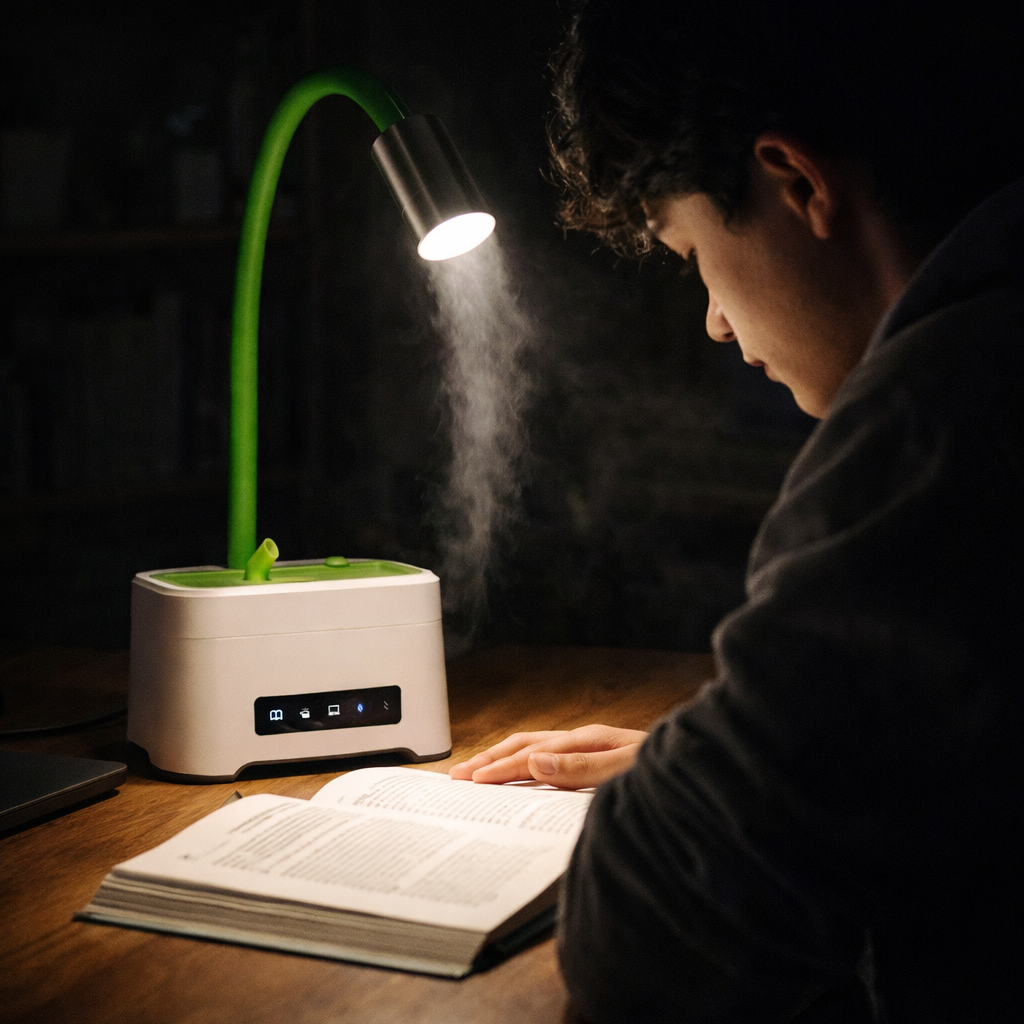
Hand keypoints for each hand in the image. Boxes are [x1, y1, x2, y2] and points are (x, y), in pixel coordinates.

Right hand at [449, 724, 648, 789]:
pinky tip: (518, 777)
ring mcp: (588, 749)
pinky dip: (524, 766)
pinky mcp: (594, 761)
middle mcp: (583, 741)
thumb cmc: (667, 769)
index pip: (531, 754)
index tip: (471, 781)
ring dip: (502, 760)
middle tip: (457, 775)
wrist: (700, 766)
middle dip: (490, 759)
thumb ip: (582, 768)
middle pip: (525, 745)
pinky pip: (550, 761)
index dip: (499, 768)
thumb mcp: (627, 769)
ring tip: (475, 773)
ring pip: (534, 749)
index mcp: (586, 740)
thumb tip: (537, 763)